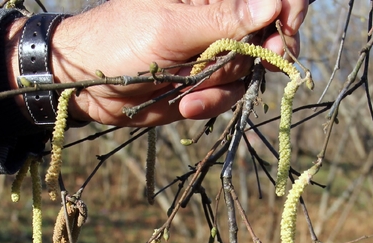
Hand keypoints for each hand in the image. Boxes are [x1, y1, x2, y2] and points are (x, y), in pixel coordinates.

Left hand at [6, 0, 307, 125]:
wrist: (84, 84)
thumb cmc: (117, 40)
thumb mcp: (171, 27)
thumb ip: (224, 19)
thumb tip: (274, 2)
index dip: (288, 7)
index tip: (286, 27)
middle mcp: (219, 20)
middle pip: (270, 33)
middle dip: (265, 53)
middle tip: (261, 63)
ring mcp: (215, 53)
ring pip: (251, 71)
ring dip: (225, 86)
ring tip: (191, 93)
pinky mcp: (207, 84)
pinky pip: (230, 95)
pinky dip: (212, 103)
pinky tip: (187, 104)